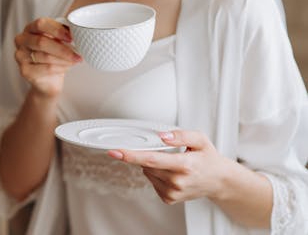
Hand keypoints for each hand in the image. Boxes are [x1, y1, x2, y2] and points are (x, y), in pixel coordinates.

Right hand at [14, 17, 81, 97]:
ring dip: (64, 59)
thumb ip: (63, 33)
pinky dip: (60, 68)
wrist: (48, 78)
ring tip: (75, 60)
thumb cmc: (53, 55)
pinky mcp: (24, 70)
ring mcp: (20, 56)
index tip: (71, 37)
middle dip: (62, 49)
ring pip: (45, 56)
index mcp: (30, 28)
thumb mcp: (58, 40)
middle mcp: (21, 40)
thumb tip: (76, 30)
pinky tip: (67, 67)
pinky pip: (46, 68)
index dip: (57, 30)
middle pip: (41, 42)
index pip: (41, 24)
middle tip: (77, 53)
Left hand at [108, 130, 228, 204]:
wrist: (218, 180)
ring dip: (152, 165)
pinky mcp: (169, 198)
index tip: (116, 151)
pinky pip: (152, 182)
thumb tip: (162, 136)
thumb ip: (180, 135)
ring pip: (147, 172)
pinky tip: (170, 172)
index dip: (131, 155)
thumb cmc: (208, 159)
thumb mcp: (199, 140)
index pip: (152, 159)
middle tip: (163, 151)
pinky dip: (156, 174)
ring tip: (172, 162)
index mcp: (185, 165)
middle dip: (147, 155)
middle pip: (147, 165)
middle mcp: (178, 181)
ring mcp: (173, 192)